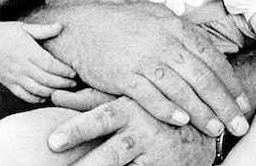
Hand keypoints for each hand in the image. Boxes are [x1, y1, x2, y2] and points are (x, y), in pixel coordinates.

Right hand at [0, 20, 77, 102]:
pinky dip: (36, 98)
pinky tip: (45, 96)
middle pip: (46, 79)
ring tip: (64, 91)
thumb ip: (43, 30)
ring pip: (37, 90)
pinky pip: (24, 95)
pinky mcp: (8, 83)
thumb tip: (61, 26)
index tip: (74, 73)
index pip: (50, 65)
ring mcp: (13, 76)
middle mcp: (21, 65)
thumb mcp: (24, 27)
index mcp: (27, 50)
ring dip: (52, 92)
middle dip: (63, 84)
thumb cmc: (5, 32)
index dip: (64, 71)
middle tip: (74, 84)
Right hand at [37, 2, 249, 136]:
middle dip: (225, 105)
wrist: (81, 28)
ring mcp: (142, 58)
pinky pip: (150, 96)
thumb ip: (181, 32)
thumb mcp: (155, 17)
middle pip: (202, 77)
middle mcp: (162, 41)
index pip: (211, 58)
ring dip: (201, 113)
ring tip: (215, 130)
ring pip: (180, 90)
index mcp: (173, 26)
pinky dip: (167, 110)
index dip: (230, 83)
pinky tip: (181, 122)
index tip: (243, 103)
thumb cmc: (121, 25)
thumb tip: (208, 49)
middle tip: (239, 125)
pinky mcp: (123, 75)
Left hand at [47, 96, 215, 165]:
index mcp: (126, 110)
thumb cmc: (150, 109)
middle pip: (111, 153)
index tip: (52, 141)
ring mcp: (152, 155)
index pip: (96, 120)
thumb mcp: (123, 98)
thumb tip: (54, 96)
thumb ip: (88, 99)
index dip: (75, 129)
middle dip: (88, 164)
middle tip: (61, 156)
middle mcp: (139, 134)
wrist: (203, 128)